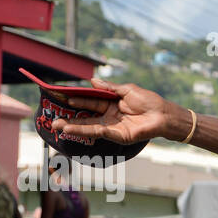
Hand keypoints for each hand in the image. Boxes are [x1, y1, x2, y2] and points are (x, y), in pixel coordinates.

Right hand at [45, 81, 181, 146]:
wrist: (163, 115)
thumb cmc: (149, 101)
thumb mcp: (127, 90)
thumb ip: (109, 88)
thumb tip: (92, 82)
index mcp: (111, 103)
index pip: (90, 101)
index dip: (77, 99)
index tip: (62, 97)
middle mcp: (109, 116)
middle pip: (86, 116)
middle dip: (70, 116)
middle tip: (54, 117)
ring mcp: (112, 126)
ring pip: (89, 126)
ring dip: (73, 126)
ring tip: (58, 126)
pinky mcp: (117, 135)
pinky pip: (98, 132)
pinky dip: (85, 130)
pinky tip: (73, 129)